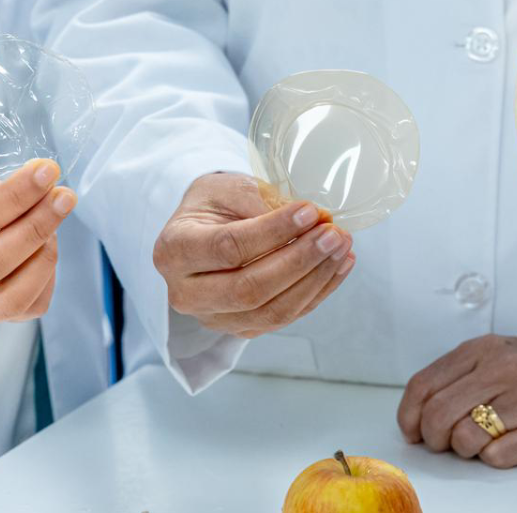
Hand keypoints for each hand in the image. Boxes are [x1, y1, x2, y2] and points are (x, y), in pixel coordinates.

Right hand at [0, 145, 76, 321]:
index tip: (46, 171)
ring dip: (44, 258)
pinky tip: (45, 247)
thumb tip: (48, 198)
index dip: (15, 197)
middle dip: (36, 228)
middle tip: (63, 197)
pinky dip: (44, 279)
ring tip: (54, 221)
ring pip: (10, 299)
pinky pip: (24, 309)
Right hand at [152, 173, 355, 338]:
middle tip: (333, 234)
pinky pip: (285, 317)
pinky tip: (339, 265)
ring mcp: (214, 317)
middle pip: (249, 289)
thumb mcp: (227, 188)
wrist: (202, 231)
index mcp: (174, 251)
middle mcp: (186, 293)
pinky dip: (318, 292)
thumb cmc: (213, 204)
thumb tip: (311, 219)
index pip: (228, 248)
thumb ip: (261, 201)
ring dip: (315, 280)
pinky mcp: (241, 328)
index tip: (311, 212)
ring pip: (272, 311)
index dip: (273, 232)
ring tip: (342, 247)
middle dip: (299, 261)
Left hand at [397, 335, 516, 468]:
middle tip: (443, 443)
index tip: (412, 431)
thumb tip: (418, 411)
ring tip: (479, 442)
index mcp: (483, 348)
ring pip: (464, 438)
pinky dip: (492, 458)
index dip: (409, 415)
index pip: (424, 385)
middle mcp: (502, 369)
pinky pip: (495, 457)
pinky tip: (505, 444)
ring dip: (463, 450)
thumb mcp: (498, 353)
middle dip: (433, 438)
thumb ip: (459, 373)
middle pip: (438, 415)